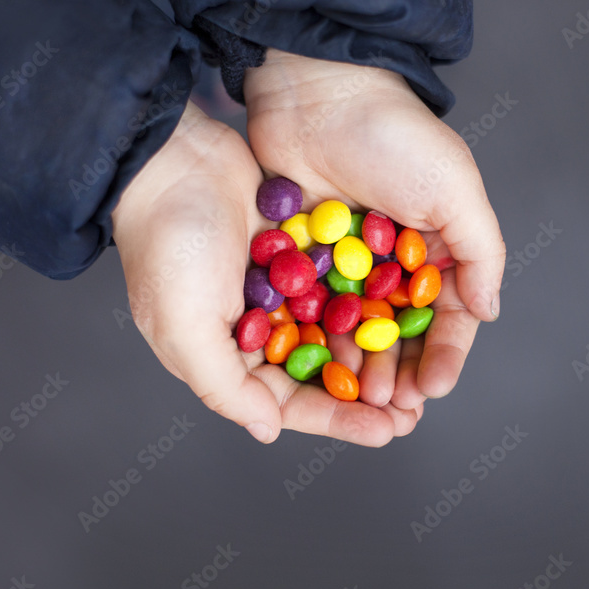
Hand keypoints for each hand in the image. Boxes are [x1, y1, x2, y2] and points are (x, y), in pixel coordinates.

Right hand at [112, 102, 402, 445]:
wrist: (173, 157)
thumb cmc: (168, 245)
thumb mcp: (185, 327)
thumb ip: (225, 386)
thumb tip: (268, 430)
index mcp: (227, 354)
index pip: (288, 401)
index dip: (337, 419)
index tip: (385, 431)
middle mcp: (258, 328)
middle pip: (321, 373)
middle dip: (365, 395)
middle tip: (413, 410)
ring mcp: (283, 290)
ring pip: (339, 332)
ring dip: (376, 352)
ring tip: (420, 370)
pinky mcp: (303, 253)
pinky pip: (344, 286)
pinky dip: (373, 302)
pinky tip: (409, 313)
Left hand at [244, 51, 505, 412]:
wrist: (316, 92)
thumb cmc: (394, 135)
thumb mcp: (455, 189)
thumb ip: (482, 252)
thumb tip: (489, 312)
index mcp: (438, 248)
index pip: (449, 317)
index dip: (444, 357)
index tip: (432, 390)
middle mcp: (396, 262)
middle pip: (402, 335)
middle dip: (400, 374)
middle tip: (391, 409)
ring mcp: (350, 265)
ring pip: (358, 332)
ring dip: (361, 368)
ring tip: (357, 399)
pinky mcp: (308, 259)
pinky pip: (315, 311)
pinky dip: (319, 342)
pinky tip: (319, 370)